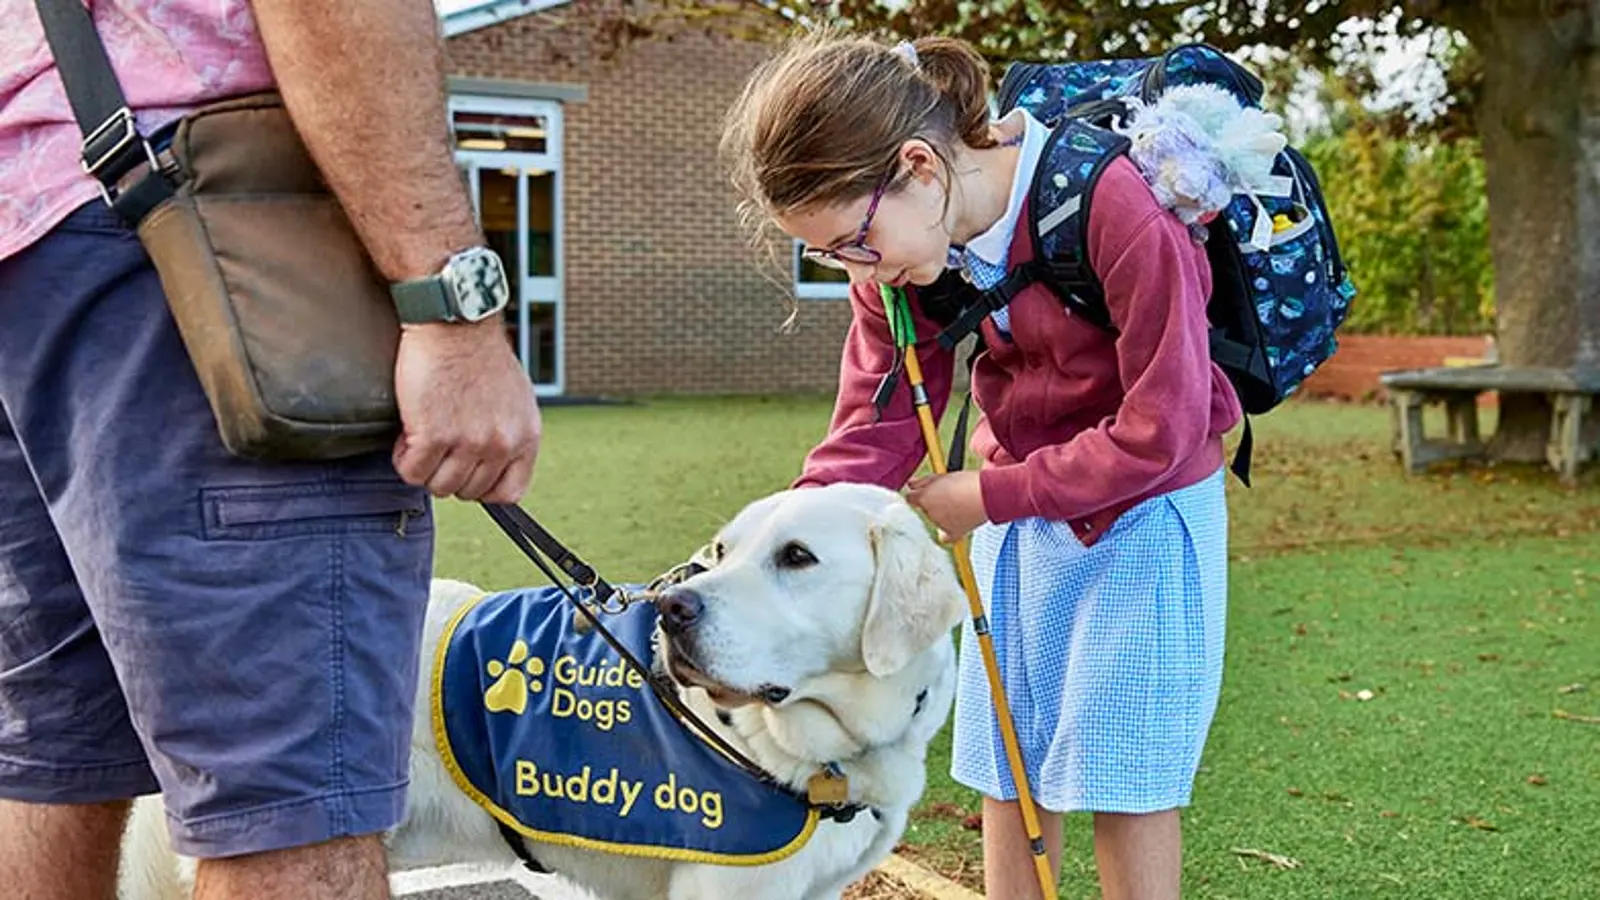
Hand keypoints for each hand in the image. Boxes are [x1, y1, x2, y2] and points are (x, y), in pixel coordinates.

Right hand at [392, 320, 541, 502]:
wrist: (455, 324)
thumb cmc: (480, 356)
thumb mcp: (515, 400)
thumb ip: (509, 434)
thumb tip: (495, 465)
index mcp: (526, 437)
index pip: (509, 493)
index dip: (481, 488)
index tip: (465, 471)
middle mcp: (502, 443)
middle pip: (467, 491)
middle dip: (447, 471)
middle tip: (437, 444)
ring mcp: (470, 442)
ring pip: (438, 486)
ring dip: (423, 466)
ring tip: (422, 435)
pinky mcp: (435, 434)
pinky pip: (412, 471)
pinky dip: (403, 457)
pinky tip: (408, 432)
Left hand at [905, 471, 986, 541]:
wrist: (987, 494)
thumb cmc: (967, 482)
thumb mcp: (941, 476)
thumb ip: (922, 482)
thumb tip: (910, 484)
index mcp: (924, 497)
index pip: (910, 498)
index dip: (917, 494)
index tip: (923, 492)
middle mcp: (929, 513)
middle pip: (924, 508)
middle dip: (932, 503)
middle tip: (949, 495)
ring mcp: (940, 524)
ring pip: (935, 519)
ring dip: (942, 514)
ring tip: (959, 504)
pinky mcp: (953, 532)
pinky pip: (944, 537)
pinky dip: (945, 533)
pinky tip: (951, 526)